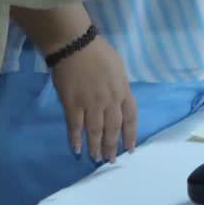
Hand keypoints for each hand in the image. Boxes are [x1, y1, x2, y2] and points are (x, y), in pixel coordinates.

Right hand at [51, 36, 135, 162]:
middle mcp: (109, 100)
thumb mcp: (118, 68)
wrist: (75, 45)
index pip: (130, 117)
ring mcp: (91, 103)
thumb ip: (120, 87)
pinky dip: (76, 139)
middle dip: (112, 145)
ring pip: (95, 131)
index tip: (130, 148)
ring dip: (96, 146)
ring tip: (95, 158)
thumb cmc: (99, 52)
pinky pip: (75, 126)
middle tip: (110, 159)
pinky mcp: (72, 104)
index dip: (130, 134)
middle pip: (113, 128)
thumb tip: (119, 101)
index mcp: (123, 90)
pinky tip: (76, 149)